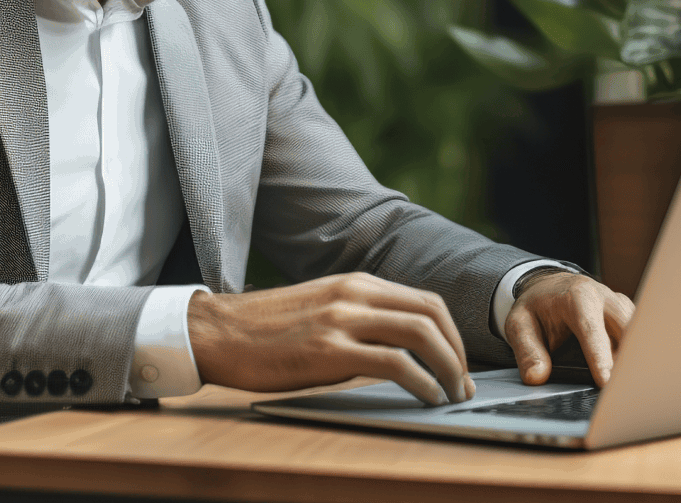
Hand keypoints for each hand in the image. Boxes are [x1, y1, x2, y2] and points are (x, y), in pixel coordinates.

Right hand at [188, 272, 474, 405]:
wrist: (217, 332)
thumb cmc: (265, 330)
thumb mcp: (321, 308)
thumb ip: (359, 318)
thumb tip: (399, 349)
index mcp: (354, 284)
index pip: (424, 300)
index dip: (452, 334)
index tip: (457, 362)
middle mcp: (353, 294)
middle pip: (431, 313)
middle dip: (458, 350)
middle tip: (462, 381)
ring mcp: (342, 320)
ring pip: (420, 333)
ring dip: (448, 367)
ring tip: (451, 393)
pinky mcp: (328, 350)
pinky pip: (394, 362)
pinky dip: (421, 381)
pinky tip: (425, 396)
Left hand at [504, 272, 634, 387]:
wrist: (549, 287)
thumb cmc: (537, 308)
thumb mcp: (519, 324)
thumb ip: (527, 350)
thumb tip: (537, 377)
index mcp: (577, 296)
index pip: (592, 329)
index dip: (599, 357)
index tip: (605, 381)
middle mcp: (605, 297)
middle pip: (626, 329)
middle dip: (628, 359)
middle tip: (623, 391)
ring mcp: (621, 306)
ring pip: (639, 333)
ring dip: (636, 359)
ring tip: (630, 389)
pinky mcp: (629, 317)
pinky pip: (641, 337)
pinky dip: (638, 357)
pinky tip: (634, 379)